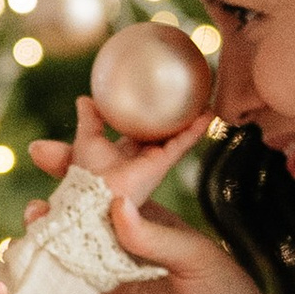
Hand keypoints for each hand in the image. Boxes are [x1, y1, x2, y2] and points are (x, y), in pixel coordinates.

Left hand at [40, 96, 212, 209]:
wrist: (95, 195)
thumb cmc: (86, 172)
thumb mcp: (86, 138)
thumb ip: (89, 118)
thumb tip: (85, 98)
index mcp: (124, 151)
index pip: (140, 131)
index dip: (148, 117)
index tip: (157, 99)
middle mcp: (143, 156)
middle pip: (163, 134)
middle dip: (175, 119)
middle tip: (188, 98)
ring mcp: (155, 160)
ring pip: (178, 137)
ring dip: (193, 121)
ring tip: (207, 102)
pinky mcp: (163, 163)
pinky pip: (183, 143)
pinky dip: (197, 129)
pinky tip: (209, 114)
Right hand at [40, 162, 273, 293]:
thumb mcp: (198, 257)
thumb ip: (157, 236)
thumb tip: (119, 206)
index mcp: (139, 227)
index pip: (100, 193)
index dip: (72, 172)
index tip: (44, 153)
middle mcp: (114, 255)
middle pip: (69, 228)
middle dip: (44, 215)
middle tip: (34, 212)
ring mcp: (100, 291)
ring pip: (56, 267)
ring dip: (34, 255)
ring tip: (21, 246)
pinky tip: (16, 293)